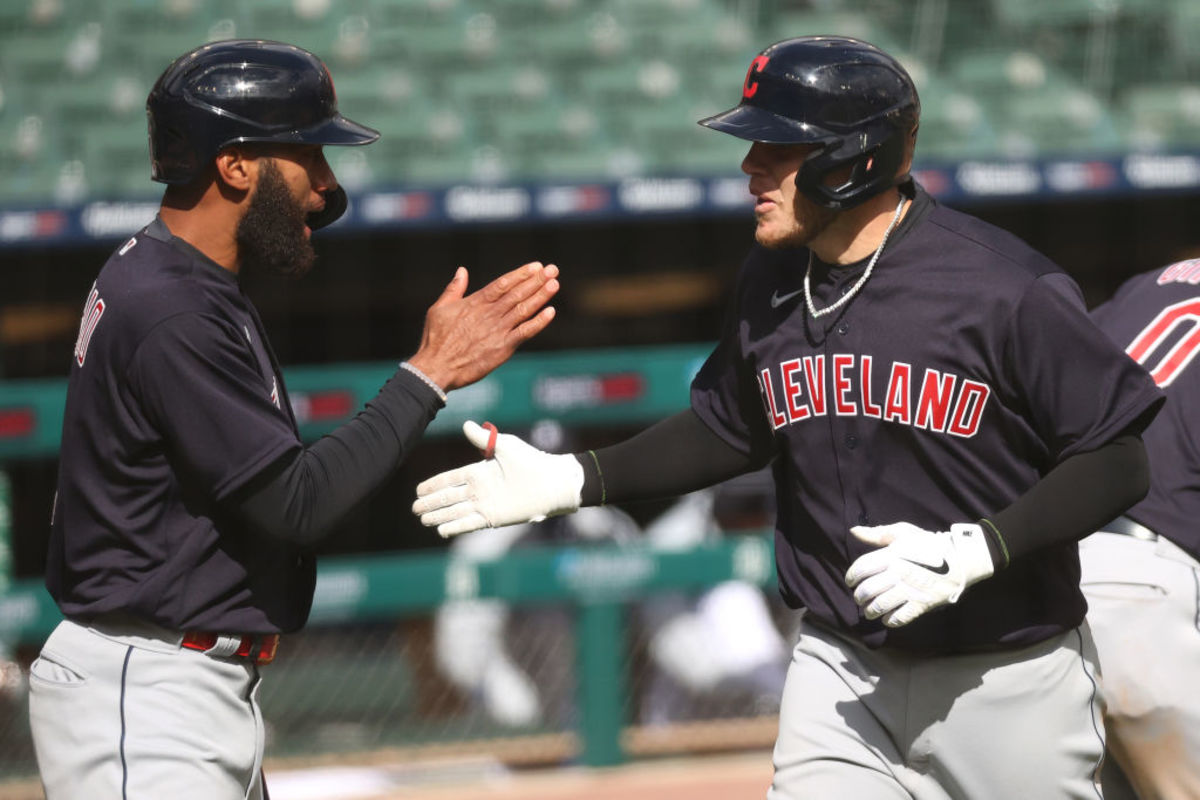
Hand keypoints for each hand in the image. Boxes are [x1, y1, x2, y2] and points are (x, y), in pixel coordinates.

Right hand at [407, 262, 558, 391]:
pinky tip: (551, 312)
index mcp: (475, 302)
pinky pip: (525, 332)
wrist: (436, 367)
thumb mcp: (439, 308)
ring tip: (554, 284)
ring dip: (540, 296)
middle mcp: (489, 314)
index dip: (521, 274)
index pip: (503, 284)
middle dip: (536, 281)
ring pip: (524, 309)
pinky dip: (538, 322)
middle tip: (553, 269)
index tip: (536, 266)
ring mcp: (498, 330)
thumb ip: (454, 289)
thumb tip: (461, 270)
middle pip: (517, 293)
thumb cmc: (435, 339)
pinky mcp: (503, 348)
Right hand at [413, 421, 582, 536]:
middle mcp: (479, 489)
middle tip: (414, 509)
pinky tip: (442, 531)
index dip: (434, 485)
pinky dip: (455, 527)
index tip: (418, 490)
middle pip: (449, 498)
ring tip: (423, 520)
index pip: (450, 479)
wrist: (551, 483)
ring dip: (439, 516)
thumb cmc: (532, 461)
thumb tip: (466, 424)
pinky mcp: (493, 518)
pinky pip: (469, 523)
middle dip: (431, 503)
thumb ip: (484, 439)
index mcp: (479, 471)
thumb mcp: (506, 446)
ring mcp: (485, 504)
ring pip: (455, 511)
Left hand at [844, 521, 993, 627]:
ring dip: (870, 610)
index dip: (851, 576)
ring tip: (869, 611)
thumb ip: (877, 534)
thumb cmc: (928, 543)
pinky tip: (887, 618)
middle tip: (859, 598)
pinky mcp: (922, 603)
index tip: (850, 581)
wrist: (960, 558)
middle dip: (859, 596)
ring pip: (880, 605)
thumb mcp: (903, 532)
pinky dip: (890, 620)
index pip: (862, 568)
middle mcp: (898, 573)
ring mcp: (910, 590)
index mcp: (892, 555)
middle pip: (868, 589)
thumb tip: (854, 531)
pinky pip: (901, 617)